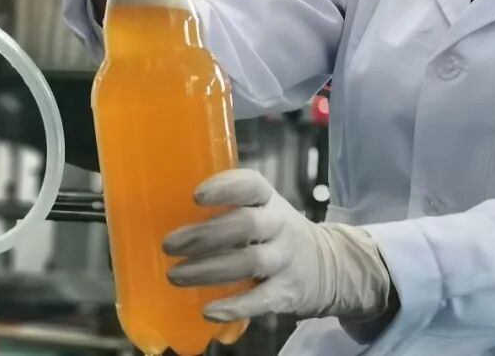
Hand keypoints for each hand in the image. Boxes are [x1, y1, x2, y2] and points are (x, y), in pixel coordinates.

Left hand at [164, 169, 390, 322]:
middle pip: (245, 225)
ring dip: (208, 270)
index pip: (251, 185)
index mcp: (269, 199)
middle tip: (170, 245)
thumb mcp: (263, 211)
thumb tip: (165, 214)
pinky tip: (208, 310)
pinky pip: (260, 300)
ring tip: (175, 275)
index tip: (195, 196)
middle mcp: (279, 225)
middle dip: (204, 235)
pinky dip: (234, 307)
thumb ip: (228, 210)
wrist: (330, 266)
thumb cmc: (276, 233)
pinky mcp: (287, 293)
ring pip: (249, 262)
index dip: (225, 188)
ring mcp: (285, 259)